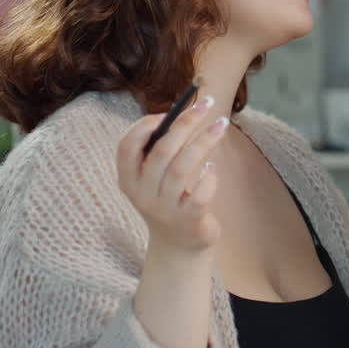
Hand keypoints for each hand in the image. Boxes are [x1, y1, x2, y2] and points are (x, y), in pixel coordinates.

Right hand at [116, 95, 224, 252]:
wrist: (179, 244)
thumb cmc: (169, 197)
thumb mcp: (156, 176)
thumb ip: (162, 149)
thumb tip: (185, 111)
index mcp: (128, 179)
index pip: (126, 146)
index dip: (146, 125)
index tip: (169, 111)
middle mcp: (142, 194)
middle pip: (162, 151)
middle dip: (185, 123)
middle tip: (207, 104)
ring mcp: (164, 209)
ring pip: (182, 168)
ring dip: (204, 141)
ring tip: (222, 124)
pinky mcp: (188, 220)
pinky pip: (200, 194)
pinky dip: (209, 176)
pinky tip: (212, 168)